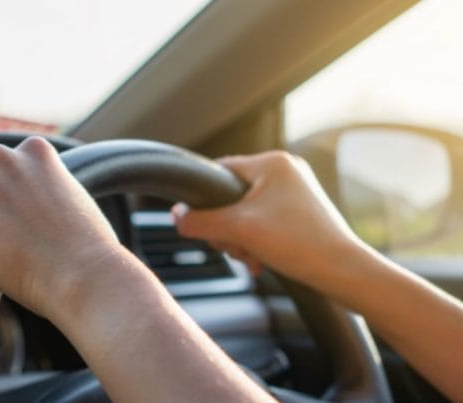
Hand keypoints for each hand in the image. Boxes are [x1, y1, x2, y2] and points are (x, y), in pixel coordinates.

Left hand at [0, 136, 121, 318]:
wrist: (82, 272)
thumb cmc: (88, 245)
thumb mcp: (73, 196)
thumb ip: (47, 186)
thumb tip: (28, 202)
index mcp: (35, 149)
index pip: (11, 167)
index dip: (17, 196)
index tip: (28, 219)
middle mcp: (4, 157)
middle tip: (14, 239)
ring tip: (4, 254)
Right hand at [173, 151, 361, 285]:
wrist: (344, 272)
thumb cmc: (298, 243)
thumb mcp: (239, 230)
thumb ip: (200, 221)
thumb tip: (176, 216)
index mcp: (272, 162)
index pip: (220, 171)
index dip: (205, 199)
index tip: (204, 224)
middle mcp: (286, 171)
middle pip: (231, 196)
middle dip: (227, 227)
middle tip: (235, 247)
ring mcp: (295, 192)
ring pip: (246, 212)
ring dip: (241, 238)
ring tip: (252, 257)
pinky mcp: (301, 213)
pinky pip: (264, 222)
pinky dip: (257, 241)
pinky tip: (260, 261)